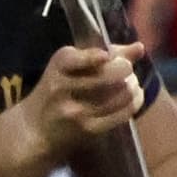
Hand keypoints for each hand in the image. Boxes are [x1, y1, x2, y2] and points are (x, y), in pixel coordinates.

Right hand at [21, 42, 143, 161]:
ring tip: (132, 83)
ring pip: (118, 94)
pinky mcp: (88, 129)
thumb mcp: (71, 67)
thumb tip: (140, 47)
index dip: (92, 57)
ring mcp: (75, 110)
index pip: (72, 59)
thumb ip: (105, 53)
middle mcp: (63, 88)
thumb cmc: (59, 90)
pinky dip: (135, 102)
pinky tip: (135, 97)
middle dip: (124, 68)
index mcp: (58, 66)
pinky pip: (121, 113)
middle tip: (127, 68)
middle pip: (104, 75)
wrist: (35, 129)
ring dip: (133, 85)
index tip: (105, 56)